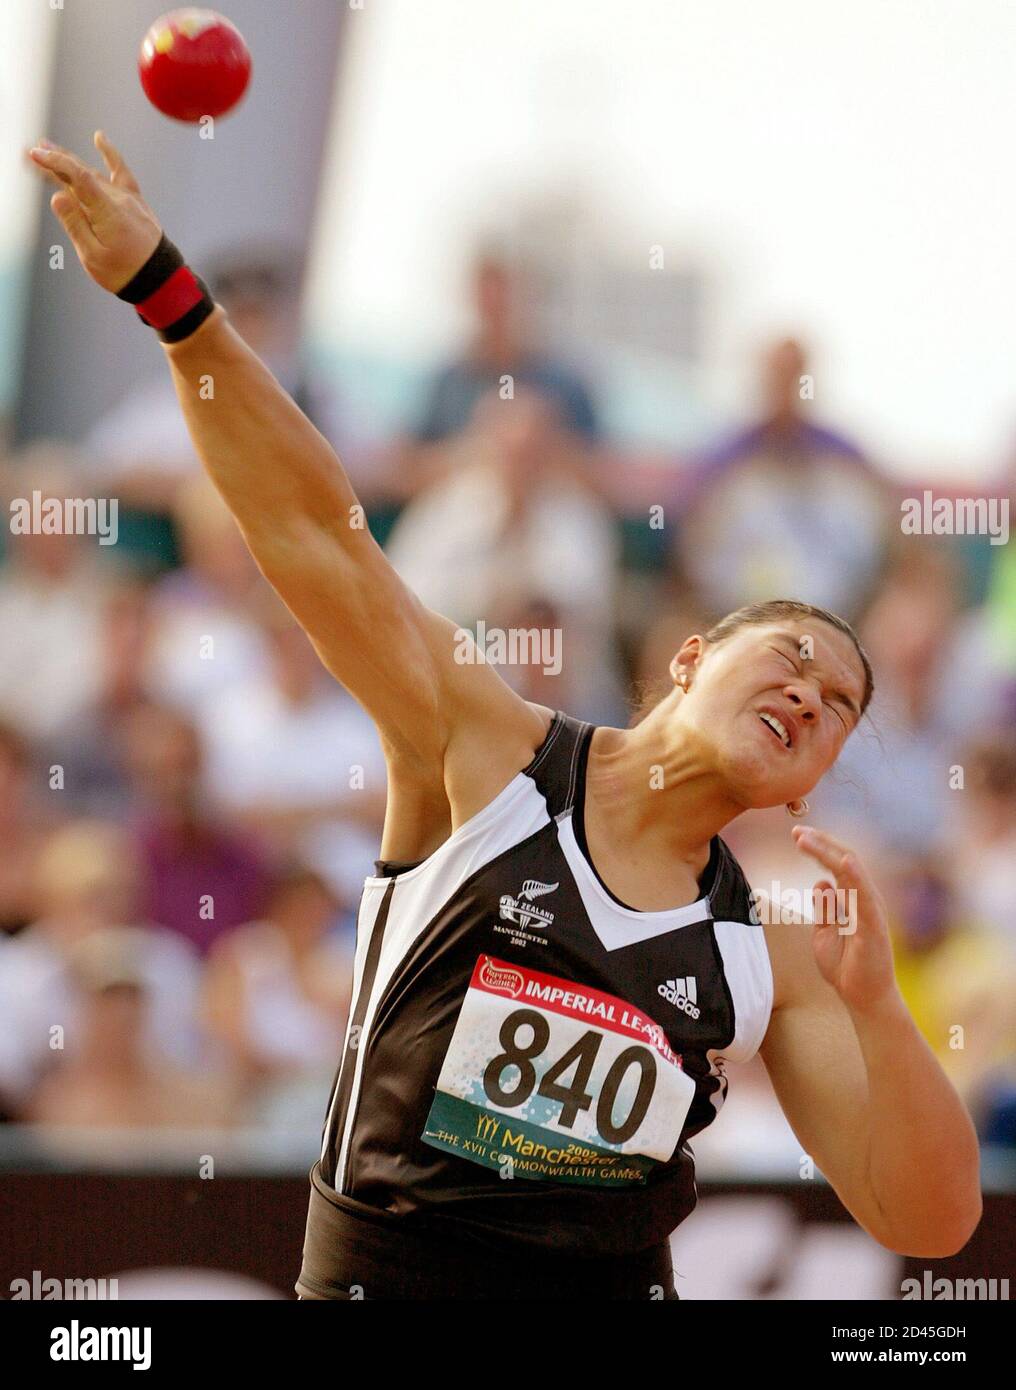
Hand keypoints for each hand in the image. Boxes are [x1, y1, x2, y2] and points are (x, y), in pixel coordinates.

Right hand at [26, 132, 162, 293]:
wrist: (160, 279)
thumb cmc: (124, 273)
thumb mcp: (93, 255)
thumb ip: (75, 224)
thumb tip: (58, 196)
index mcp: (106, 211)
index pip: (76, 177)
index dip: (54, 163)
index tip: (34, 155)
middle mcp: (118, 199)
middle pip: (81, 173)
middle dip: (55, 160)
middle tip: (32, 151)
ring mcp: (128, 198)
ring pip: (95, 174)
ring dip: (71, 161)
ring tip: (49, 148)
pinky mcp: (136, 201)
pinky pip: (122, 172)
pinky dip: (110, 154)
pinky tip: (99, 137)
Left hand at [791, 824, 898, 1015]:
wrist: (862, 999)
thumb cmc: (846, 967)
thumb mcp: (825, 933)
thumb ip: (824, 910)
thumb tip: (821, 884)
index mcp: (853, 899)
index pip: (836, 864)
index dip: (818, 847)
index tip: (797, 835)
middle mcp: (864, 899)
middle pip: (844, 860)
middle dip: (820, 843)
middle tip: (796, 830)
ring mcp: (870, 909)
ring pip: (851, 871)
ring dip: (828, 852)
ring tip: (806, 839)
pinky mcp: (874, 925)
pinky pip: (865, 896)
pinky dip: (856, 877)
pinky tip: (844, 862)